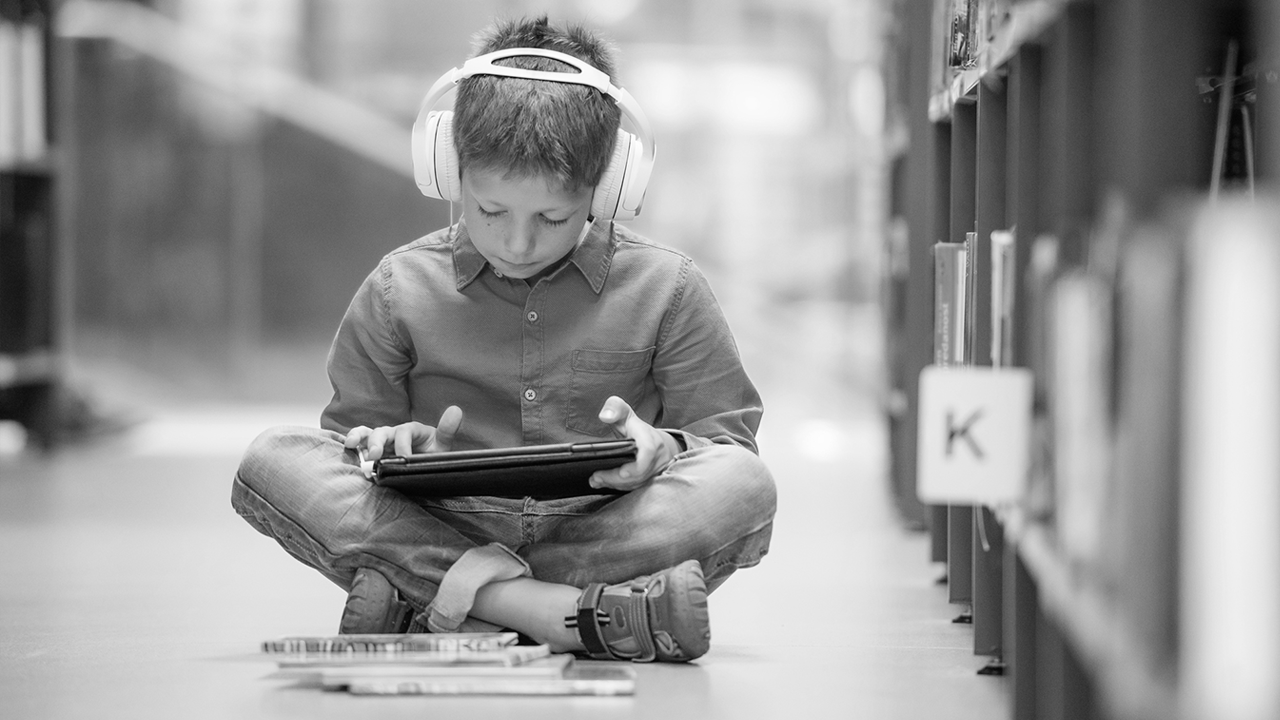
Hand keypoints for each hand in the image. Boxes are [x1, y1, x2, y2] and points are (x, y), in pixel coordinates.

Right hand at [344, 405, 463, 461]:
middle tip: (375, 456)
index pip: (405, 432)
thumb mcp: (442, 445)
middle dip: (377, 442)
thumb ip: (447, 430)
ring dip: (359, 438)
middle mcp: (394, 433)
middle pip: (383, 431)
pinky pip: (359, 443)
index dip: (403, 445)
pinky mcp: (372, 450)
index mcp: (412, 431)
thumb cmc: (431, 456)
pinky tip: (346, 448)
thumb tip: (456, 410)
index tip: (405, 460)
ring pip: (367, 433)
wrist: (424, 468)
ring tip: (352, 446)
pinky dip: (351, 443)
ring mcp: (382, 441)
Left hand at [589, 396, 680, 491]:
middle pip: (639, 473)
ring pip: (637, 482)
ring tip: (596, 480)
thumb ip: (614, 408)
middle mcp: (658, 455)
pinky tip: (605, 483)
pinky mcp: (653, 479)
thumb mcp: (625, 414)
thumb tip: (605, 415)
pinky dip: (620, 486)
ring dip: (616, 484)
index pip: (649, 451)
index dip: (638, 464)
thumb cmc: (636, 428)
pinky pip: (637, 486)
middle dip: (616, 478)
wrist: (657, 442)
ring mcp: (657, 469)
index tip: (622, 472)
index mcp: (650, 437)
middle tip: (596, 477)